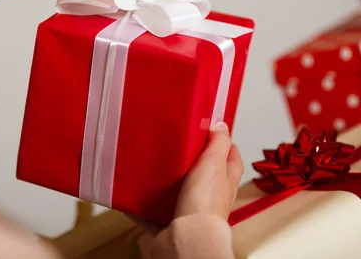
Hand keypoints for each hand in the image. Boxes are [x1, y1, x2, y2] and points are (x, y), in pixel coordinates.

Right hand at [128, 122, 242, 235]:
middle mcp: (211, 196)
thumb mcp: (214, 163)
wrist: (187, 236)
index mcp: (225, 181)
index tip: (209, 130)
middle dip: (191, 161)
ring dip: (166, 182)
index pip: (230, 157)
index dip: (222, 143)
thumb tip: (222, 127)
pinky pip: (153, 210)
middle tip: (177, 146)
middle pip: (204, 174)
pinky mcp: (171, 221)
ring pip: (178, 191)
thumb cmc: (205, 204)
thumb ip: (218, 143)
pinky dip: (142, 203)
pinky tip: (132, 193)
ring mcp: (191, 209)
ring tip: (152, 166)